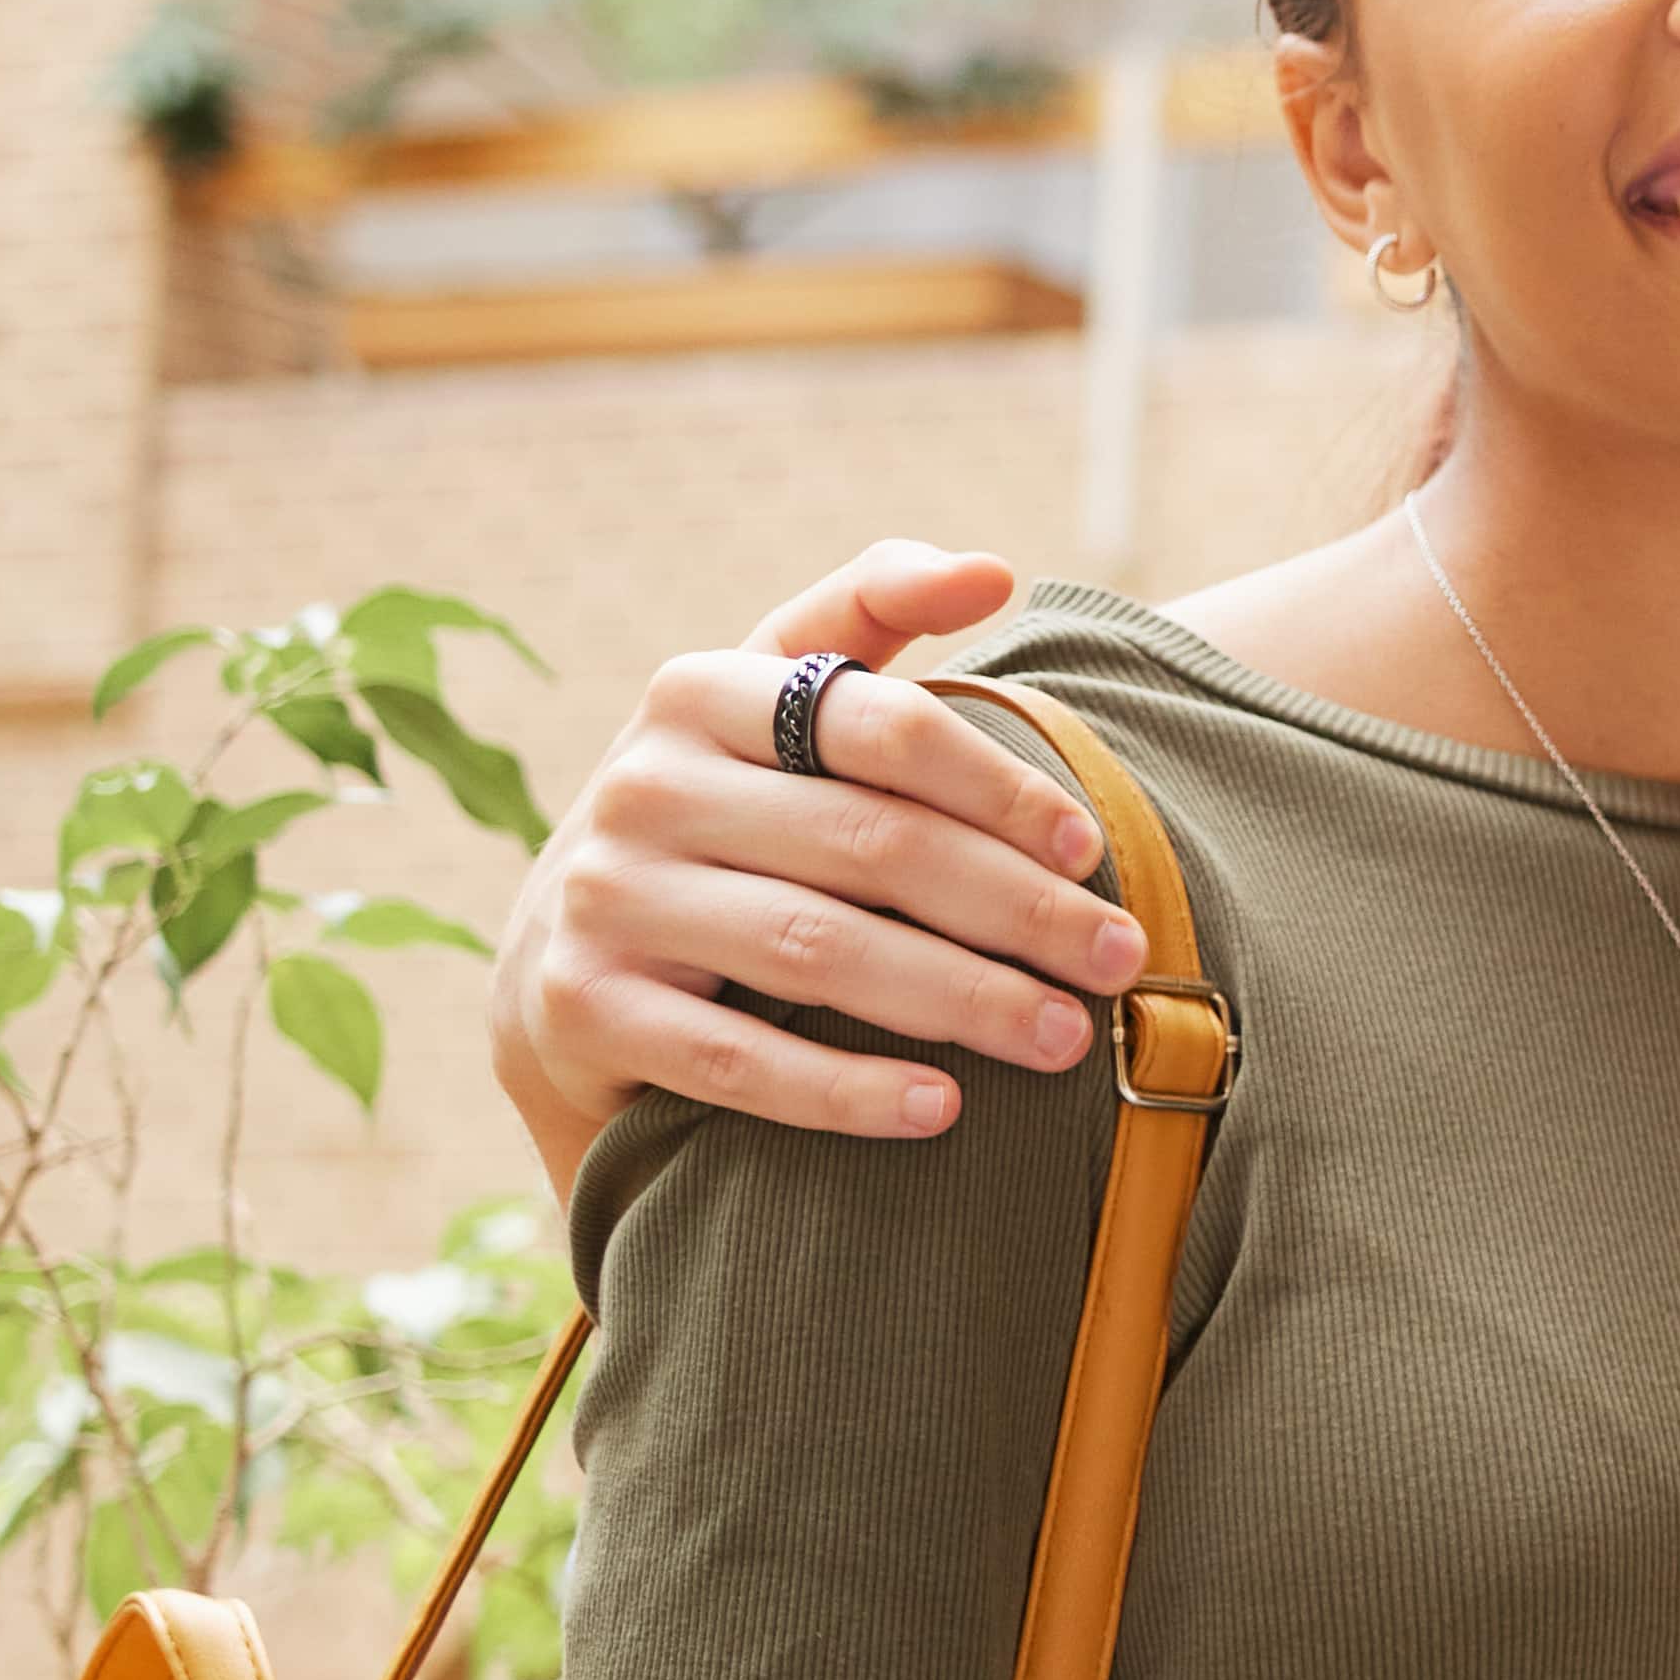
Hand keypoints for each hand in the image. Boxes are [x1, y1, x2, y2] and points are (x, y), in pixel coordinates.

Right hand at [492, 544, 1137, 1185]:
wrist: (562, 958)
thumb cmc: (727, 815)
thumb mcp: (773, 699)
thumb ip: (872, 617)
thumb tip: (994, 570)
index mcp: (700, 693)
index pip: (876, 722)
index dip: (997, 783)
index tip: (1094, 845)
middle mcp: (641, 786)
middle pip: (870, 845)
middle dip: (1016, 908)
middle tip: (1118, 960)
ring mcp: (605, 898)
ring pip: (815, 951)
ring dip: (960, 1000)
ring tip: (1065, 1040)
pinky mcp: (583, 1008)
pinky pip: (737, 1060)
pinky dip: (848, 1091)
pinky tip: (945, 1109)